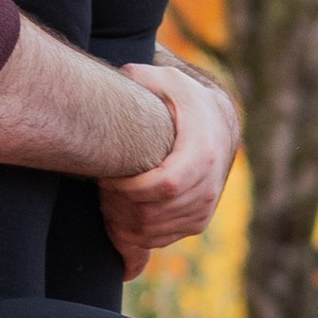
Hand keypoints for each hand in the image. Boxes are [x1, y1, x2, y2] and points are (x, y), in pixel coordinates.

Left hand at [101, 60, 242, 273]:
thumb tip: (121, 77)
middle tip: (100, 188)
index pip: (165, 186)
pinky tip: (116, 209)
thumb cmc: (182, 100)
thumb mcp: (165, 80)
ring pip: (151, 233)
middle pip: (152, 214)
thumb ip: (141, 77)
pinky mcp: (196, 223)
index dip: (130, 189)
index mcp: (203, 154)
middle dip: (117, 206)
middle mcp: (208, 187)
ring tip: (105, 196)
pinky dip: (130, 233)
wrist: (217, 123)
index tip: (106, 178)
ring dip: (119, 220)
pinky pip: (156, 240)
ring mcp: (203, 209)